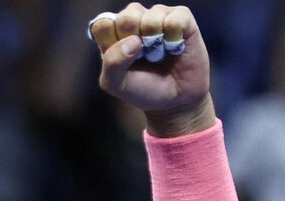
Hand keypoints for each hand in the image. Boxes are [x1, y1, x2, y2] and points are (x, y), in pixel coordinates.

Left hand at [89, 3, 213, 135]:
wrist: (175, 101)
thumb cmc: (142, 89)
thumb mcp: (116, 84)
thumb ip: (112, 63)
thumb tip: (133, 41)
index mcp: (112, 32)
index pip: (103, 25)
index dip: (112, 44)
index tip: (123, 61)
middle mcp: (134, 19)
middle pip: (127, 17)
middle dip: (135, 43)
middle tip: (143, 57)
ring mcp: (158, 15)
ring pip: (152, 17)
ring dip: (157, 43)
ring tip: (160, 54)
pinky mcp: (182, 18)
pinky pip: (176, 19)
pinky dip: (175, 38)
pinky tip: (175, 48)